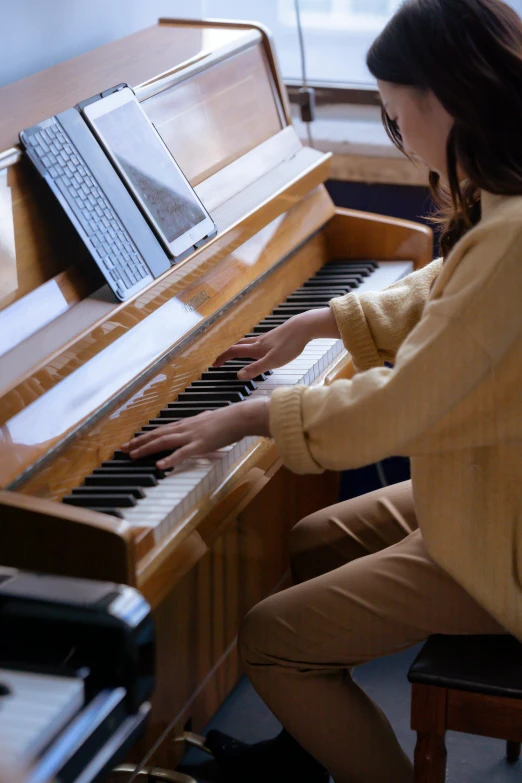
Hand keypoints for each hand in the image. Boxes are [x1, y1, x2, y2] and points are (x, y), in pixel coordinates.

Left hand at [121, 398, 269, 469]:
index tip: (130, 442)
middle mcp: (184, 429)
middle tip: (123, 449)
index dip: (144, 437)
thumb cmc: (227, 419)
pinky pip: (181, 454)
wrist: (239, 417)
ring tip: (133, 455)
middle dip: (138, 443)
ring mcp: (191, 436)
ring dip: (147, 449)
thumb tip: (198, 421)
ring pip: (164, 442)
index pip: (160, 431)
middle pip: (156, 435)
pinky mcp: (200, 445)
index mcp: (186, 424)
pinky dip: (169, 460)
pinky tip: (159, 466)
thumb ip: (200, 423)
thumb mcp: (208, 420)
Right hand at [213, 307, 339, 379]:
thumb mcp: (273, 361)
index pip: (234, 352)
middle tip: (221, 359)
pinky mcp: (276, 336)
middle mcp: (259, 342)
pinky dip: (252, 346)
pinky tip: (260, 349)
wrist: (304, 326)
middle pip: (238, 346)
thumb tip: (238, 375)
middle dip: (228, 353)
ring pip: (248, 342)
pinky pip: (259, 341)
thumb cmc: (290, 344)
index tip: (214, 364)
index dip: (222, 358)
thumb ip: (256, 369)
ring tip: (236, 354)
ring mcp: (267, 338)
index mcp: (256, 348)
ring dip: (239, 348)